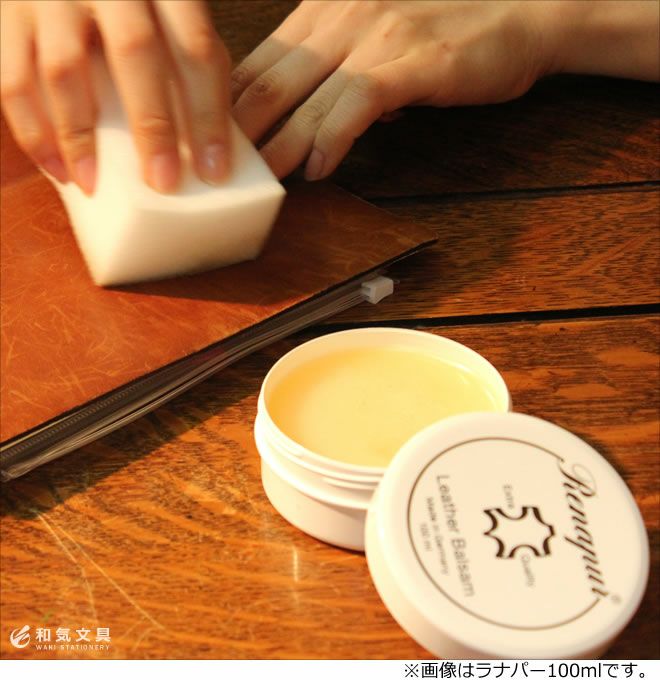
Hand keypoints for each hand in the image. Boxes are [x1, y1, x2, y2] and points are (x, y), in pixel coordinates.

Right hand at [1, 0, 231, 193]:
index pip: (196, 47)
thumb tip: (210, 142)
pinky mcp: (8, 14)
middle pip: (136, 52)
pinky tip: (57, 169)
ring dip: (79, 137)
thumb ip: (187, 56)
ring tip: (93, 184)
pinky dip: (33, 132)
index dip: (209, 114)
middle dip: (152, 126)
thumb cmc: (133, 1)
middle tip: (163, 182)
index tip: (214, 170)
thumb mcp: (169, 12)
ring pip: (64, 70)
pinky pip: (13, 79)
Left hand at [231, 1, 547, 180]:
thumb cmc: (447, 24)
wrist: (522, 10)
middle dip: (240, 132)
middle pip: (271, 81)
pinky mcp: (413, 61)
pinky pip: (358, 105)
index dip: (227, 105)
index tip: (209, 141)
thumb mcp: (375, 35)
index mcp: (323, 9)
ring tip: (257, 183)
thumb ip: (334, 68)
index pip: (258, 61)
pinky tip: (320, 169)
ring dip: (277, 146)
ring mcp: (377, 35)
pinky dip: (333, 140)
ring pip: (307, 98)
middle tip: (217, 171)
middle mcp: (341, 16)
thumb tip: (303, 115)